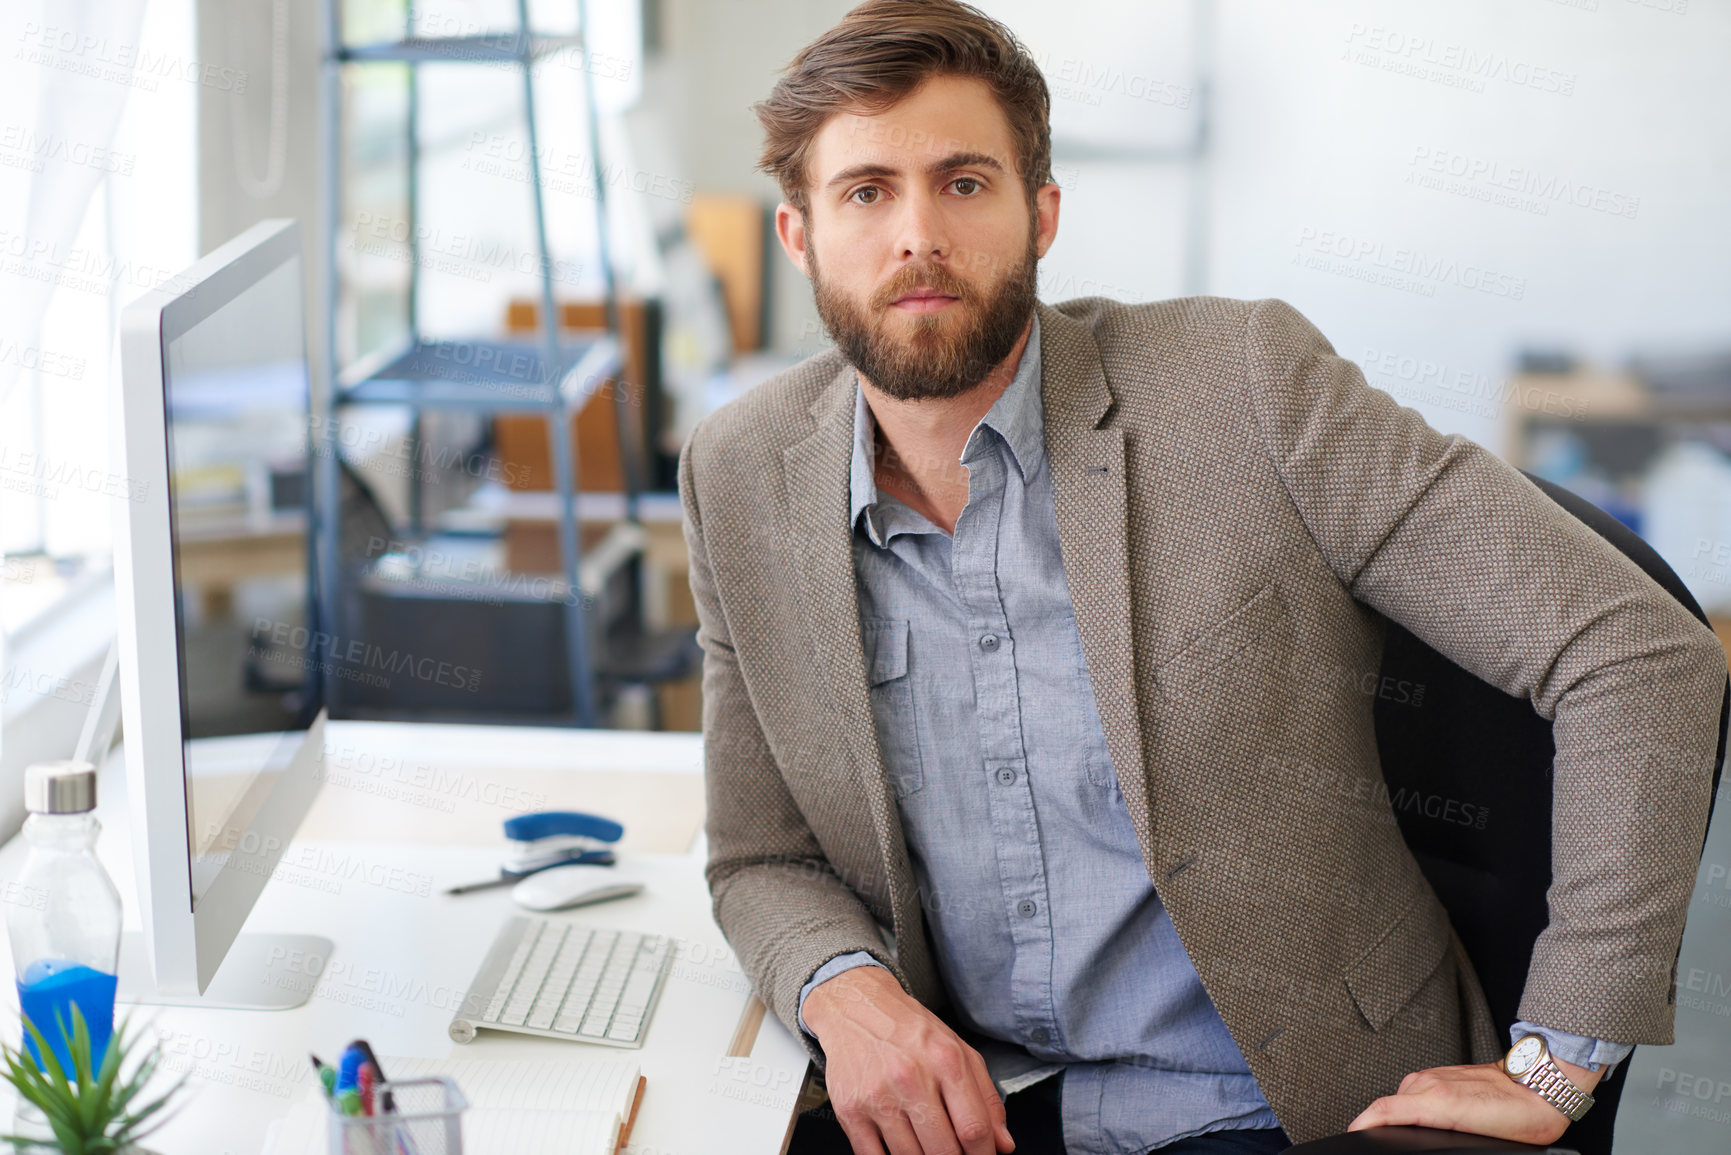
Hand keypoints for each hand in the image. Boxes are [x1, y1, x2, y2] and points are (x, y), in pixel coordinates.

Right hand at [803, 964, 1014, 1154]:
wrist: (854, 1006)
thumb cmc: (909, 1030)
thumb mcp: (958, 1050)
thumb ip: (986, 1098)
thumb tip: (1003, 1145)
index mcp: (945, 1061)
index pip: (974, 1129)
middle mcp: (911, 1078)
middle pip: (944, 1151)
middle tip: (952, 1153)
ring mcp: (877, 1096)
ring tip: (925, 1146)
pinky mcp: (849, 1110)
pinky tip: (898, 1150)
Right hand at [1347, 1056, 1603, 1145]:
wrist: (1541, 1084)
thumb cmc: (1521, 1117)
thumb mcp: (1483, 1141)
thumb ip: (1440, 1138)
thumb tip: (1419, 1141)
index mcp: (1436, 1100)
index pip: (1382, 1110)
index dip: (1361, 1126)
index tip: (1352, 1136)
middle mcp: (1429, 1083)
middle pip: (1388, 1108)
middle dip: (1381, 1127)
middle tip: (1387, 1147)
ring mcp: (1434, 1075)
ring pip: (1403, 1100)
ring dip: (1401, 1117)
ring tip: (1414, 1135)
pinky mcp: (1442, 1073)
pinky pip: (1416, 1092)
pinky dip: (1413, 1107)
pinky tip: (1433, 1120)